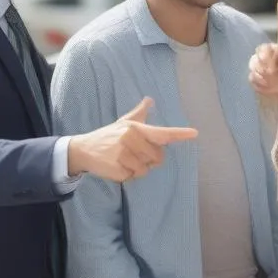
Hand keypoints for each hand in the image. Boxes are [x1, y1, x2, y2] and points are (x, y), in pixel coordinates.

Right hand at [68, 98, 196, 182]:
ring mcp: (124, 154)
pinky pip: (133, 177)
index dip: (179, 134)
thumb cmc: (108, 136)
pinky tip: (117, 166)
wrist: (83, 149)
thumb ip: (139, 113)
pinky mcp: (118, 169)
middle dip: (149, 160)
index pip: (162, 132)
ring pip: (145, 170)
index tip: (194, 133)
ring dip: (136, 169)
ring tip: (122, 160)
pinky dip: (127, 175)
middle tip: (133, 154)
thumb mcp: (123, 122)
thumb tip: (149, 99)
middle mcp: (131, 139)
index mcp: (136, 128)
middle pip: (157, 158)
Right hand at [248, 0, 277, 119]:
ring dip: (265, 75)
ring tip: (275, 81)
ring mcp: (262, 62)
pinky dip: (262, 85)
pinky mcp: (256, 74)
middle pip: (261, 50)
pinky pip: (252, 77)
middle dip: (268, 62)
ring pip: (254, 64)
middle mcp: (271, 51)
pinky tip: (271, 87)